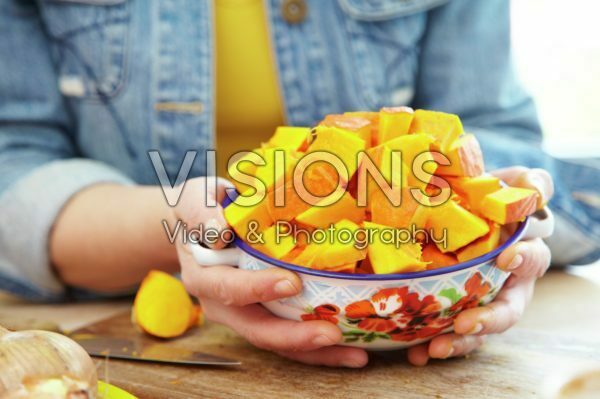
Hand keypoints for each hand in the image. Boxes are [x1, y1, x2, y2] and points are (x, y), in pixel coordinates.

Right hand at [171, 177, 367, 367]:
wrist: (197, 226)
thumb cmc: (199, 209)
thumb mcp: (195, 200)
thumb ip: (204, 212)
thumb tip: (219, 230)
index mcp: (205, 276)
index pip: (230, 288)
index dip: (259, 288)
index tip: (291, 283)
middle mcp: (222, 304)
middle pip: (258, 328)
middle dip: (295, 335)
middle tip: (331, 334)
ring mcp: (243, 313)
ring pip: (278, 340)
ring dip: (315, 350)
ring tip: (354, 355)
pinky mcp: (263, 315)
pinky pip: (289, 334)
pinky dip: (318, 345)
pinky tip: (351, 348)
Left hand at [407, 167, 553, 365]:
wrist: (463, 211)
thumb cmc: (491, 199)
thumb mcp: (512, 184)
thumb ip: (529, 183)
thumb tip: (536, 189)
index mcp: (523, 253)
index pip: (532, 258)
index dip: (523, 259)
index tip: (505, 258)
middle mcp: (507, 285)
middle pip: (507, 309)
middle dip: (488, 320)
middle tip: (466, 323)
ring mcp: (482, 302)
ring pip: (477, 331)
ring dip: (459, 342)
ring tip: (435, 348)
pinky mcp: (457, 312)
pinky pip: (449, 333)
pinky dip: (432, 344)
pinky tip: (415, 353)